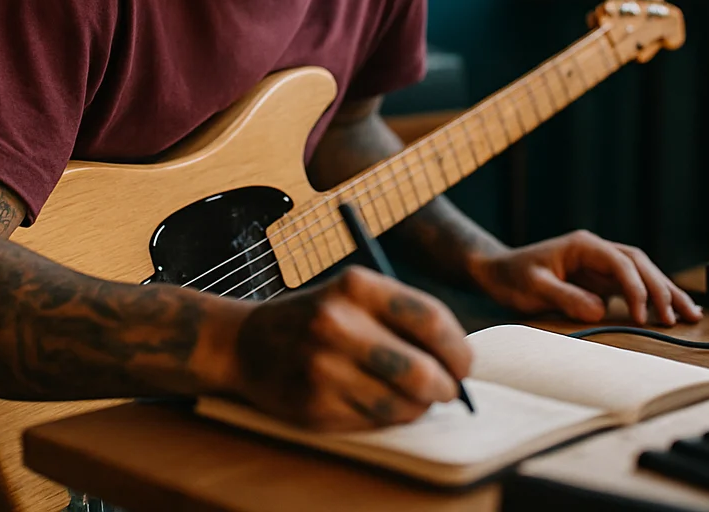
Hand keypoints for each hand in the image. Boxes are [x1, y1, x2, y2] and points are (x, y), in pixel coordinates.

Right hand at [225, 266, 473, 430]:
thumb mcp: (353, 296)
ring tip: (411, 397)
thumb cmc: (316, 318)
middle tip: (448, 390)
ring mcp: (323, 369)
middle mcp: (337, 324)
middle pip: (422, 371)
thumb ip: (404, 319)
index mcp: (355, 286)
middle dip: (447, 388)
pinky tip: (375, 401)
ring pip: (403, 405)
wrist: (244, 344)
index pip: (431, 319)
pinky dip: (388, 418)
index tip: (464, 364)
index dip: (458, 349)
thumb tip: (461, 364)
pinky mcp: (314, 406)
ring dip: (419, 407)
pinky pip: (375, 422)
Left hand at [470, 230, 701, 325]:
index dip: (636, 288)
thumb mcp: (533, 287)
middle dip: (662, 289)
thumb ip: (565, 297)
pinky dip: (653, 299)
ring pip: (643, 273)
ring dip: (666, 293)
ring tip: (691, 315)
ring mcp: (601, 264)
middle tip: (678, 318)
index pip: (621, 263)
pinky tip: (671, 312)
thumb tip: (600, 310)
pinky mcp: (601, 279)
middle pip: (640, 264)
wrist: (497, 272)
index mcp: (583, 245)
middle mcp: (597, 250)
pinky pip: (633, 286)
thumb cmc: (512, 277)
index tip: (641, 315)